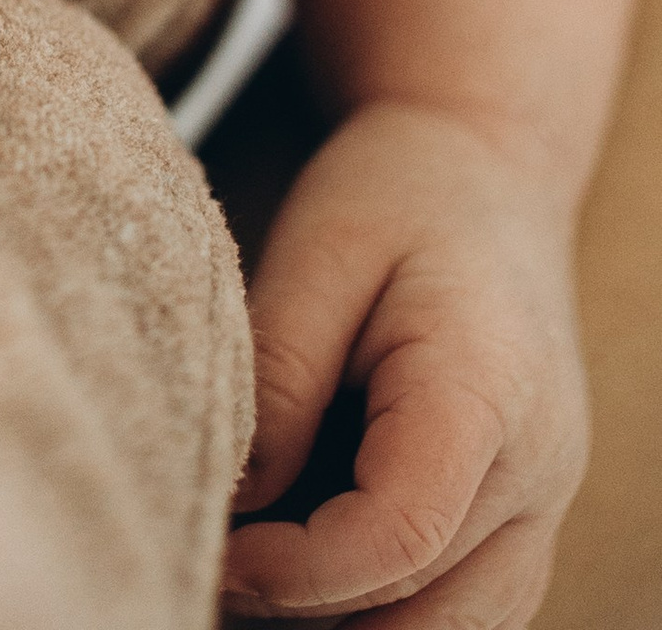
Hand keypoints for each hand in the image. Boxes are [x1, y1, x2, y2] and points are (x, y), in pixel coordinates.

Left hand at [223, 101, 587, 624]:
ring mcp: (542, 507)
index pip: (401, 533)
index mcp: (489, 391)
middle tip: (211, 565)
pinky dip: (383, 609)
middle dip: (312, 614)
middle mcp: (539, 472)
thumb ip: (280, 376)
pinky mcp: (520, 521)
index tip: (214, 550)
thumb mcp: (318, 247)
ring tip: (253, 560)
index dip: (299, 570)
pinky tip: (304, 559)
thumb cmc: (396, 194)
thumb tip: (235, 503)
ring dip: (349, 623)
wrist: (486, 169)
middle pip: (430, 611)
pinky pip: (461, 610)